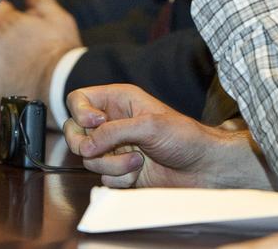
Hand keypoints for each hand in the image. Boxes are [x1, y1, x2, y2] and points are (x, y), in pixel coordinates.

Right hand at [63, 83, 273, 188]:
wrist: (202, 168)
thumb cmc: (184, 137)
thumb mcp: (149, 125)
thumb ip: (113, 131)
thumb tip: (86, 145)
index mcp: (119, 101)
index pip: (79, 100)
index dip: (80, 112)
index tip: (96, 122)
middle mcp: (113, 123)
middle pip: (75, 132)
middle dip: (86, 144)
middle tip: (101, 150)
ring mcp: (115, 148)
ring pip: (88, 159)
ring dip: (111, 164)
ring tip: (138, 160)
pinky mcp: (120, 172)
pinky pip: (103, 178)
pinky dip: (119, 178)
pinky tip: (140, 173)